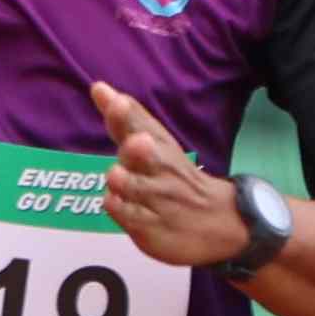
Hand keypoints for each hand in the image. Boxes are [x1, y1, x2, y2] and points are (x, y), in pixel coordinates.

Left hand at [84, 82, 243, 270]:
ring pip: (134, 187)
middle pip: (145, 155)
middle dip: (138, 148)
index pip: (141, 125)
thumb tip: (98, 87)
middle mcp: (161, 169)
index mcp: (160, 145)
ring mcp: (160, 200)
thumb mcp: (155, 144)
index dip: (127, 115)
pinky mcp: (153, 228)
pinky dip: (119, 208)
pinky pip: (130, 217)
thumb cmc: (173, 177)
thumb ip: (126, 119)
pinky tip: (115, 203)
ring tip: (117, 176)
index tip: (116, 101)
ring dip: (123, 180)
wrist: (216, 220)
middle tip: (139, 141)